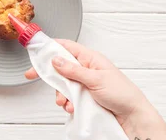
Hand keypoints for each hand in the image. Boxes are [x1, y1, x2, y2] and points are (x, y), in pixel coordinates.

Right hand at [25, 39, 165, 139]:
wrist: (132, 116)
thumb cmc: (122, 93)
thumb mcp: (95, 79)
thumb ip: (74, 70)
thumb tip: (56, 59)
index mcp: (90, 59)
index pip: (66, 47)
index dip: (50, 48)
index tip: (35, 51)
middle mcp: (86, 69)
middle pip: (61, 67)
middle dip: (51, 76)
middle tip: (33, 76)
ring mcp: (85, 83)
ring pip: (63, 84)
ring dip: (61, 93)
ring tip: (66, 102)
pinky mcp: (85, 97)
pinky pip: (69, 97)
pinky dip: (67, 103)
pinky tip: (72, 107)